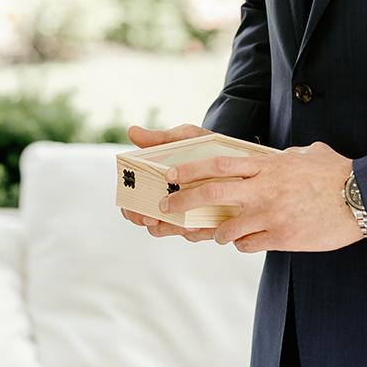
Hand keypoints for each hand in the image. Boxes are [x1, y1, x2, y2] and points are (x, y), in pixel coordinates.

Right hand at [119, 123, 218, 243]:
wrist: (235, 153)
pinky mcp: (203, 221)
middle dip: (153, 225)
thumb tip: (131, 131)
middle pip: (150, 224)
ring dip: (176, 229)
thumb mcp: (184, 138)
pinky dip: (198, 232)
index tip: (143, 212)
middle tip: (157, 220)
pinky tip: (203, 224)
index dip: (132, 212)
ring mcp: (184, 213)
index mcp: (155, 184)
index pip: (133, 205)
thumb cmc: (202, 146)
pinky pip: (196, 234)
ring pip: (173, 231)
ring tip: (186, 223)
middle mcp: (167, 201)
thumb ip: (159, 139)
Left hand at [158, 140, 362, 253]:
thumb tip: (279, 158)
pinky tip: (247, 240)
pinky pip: (249, 244)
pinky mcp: (282, 237)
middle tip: (167, 207)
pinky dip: (242, 243)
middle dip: (184, 201)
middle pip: (212, 194)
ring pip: (227, 227)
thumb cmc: (336, 173)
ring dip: (216, 231)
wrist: (362, 199)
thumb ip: (284, 157)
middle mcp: (264, 189)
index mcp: (267, 165)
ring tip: (215, 231)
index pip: (218, 164)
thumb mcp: (306, 155)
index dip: (190, 169)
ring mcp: (271, 215)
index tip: (171, 175)